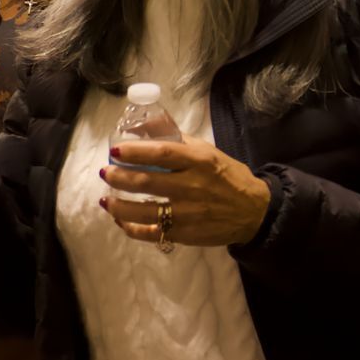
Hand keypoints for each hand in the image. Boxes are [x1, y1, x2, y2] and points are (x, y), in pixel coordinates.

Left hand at [98, 139, 272, 247]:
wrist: (254, 211)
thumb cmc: (226, 176)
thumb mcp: (206, 151)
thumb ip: (175, 138)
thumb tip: (143, 124)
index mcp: (199, 161)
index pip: (163, 153)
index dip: (136, 151)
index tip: (116, 150)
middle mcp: (192, 187)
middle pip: (147, 182)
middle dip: (120, 177)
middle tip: (106, 172)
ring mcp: (188, 214)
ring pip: (144, 211)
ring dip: (119, 206)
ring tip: (105, 199)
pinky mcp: (184, 234)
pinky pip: (151, 233)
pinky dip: (131, 229)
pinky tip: (120, 220)